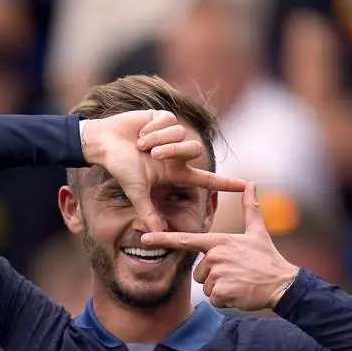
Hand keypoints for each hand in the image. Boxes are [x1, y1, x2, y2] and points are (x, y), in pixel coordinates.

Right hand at [81, 110, 244, 231]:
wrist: (104, 144)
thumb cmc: (119, 167)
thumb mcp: (136, 191)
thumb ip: (148, 211)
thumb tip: (157, 232)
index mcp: (174, 172)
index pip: (206, 179)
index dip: (226, 183)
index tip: (247, 186)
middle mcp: (176, 154)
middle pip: (194, 150)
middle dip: (174, 150)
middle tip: (153, 155)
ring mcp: (171, 135)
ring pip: (181, 134)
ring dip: (159, 140)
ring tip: (142, 145)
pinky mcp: (163, 118)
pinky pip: (169, 121)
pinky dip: (153, 129)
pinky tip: (141, 133)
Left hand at [141, 183, 298, 310]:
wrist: (281, 283)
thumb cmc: (268, 258)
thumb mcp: (258, 231)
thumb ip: (250, 207)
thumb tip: (252, 183)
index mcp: (219, 241)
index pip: (186, 240)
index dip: (163, 238)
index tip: (144, 237)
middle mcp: (215, 256)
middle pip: (199, 271)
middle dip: (214, 276)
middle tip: (236, 272)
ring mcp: (217, 274)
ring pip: (205, 286)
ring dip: (220, 288)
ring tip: (238, 281)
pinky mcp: (221, 291)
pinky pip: (213, 298)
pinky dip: (225, 299)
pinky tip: (239, 292)